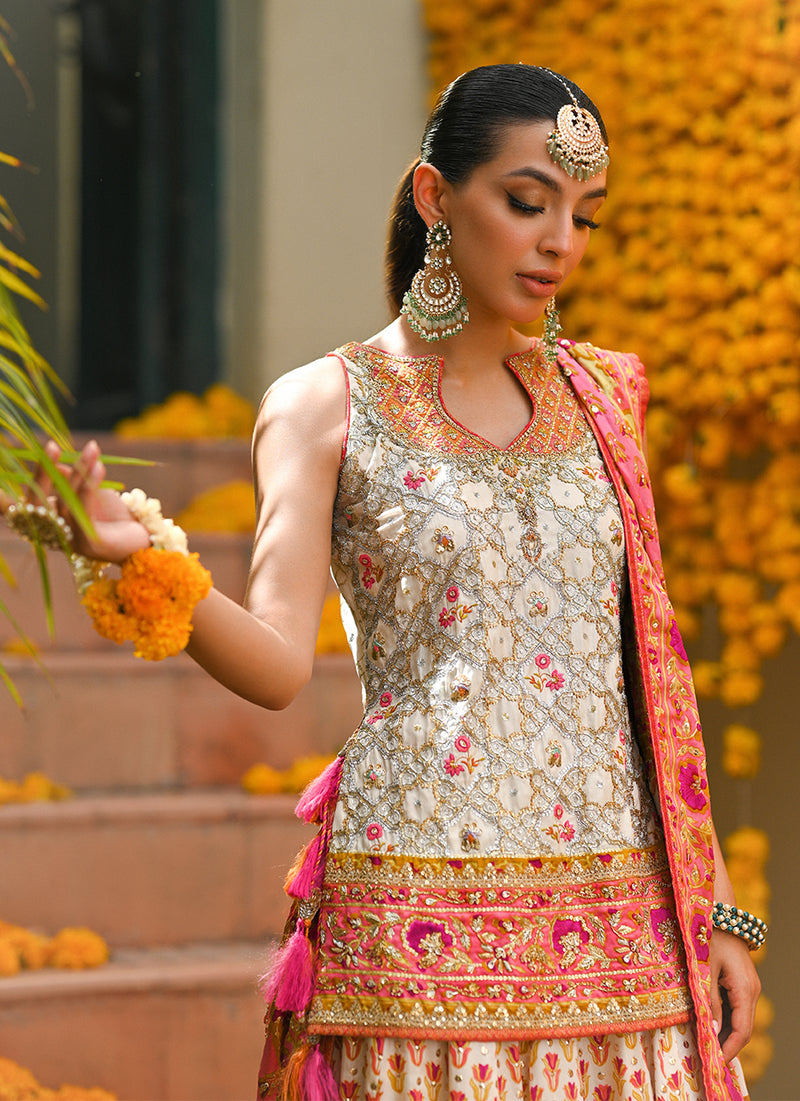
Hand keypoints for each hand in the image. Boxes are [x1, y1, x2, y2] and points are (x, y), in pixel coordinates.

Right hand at [37, 439, 149, 562]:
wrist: (144, 540)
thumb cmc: (116, 517)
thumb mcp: (91, 495)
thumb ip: (73, 483)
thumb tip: (57, 466)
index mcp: (52, 523)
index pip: (34, 497)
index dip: (38, 473)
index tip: (50, 447)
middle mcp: (56, 535)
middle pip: (40, 503)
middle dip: (44, 473)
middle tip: (52, 446)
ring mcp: (71, 541)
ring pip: (66, 503)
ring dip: (80, 472)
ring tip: (92, 451)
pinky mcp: (89, 544)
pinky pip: (83, 512)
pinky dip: (89, 487)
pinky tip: (98, 467)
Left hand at [709, 926, 760, 1061]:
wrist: (720, 913)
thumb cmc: (710, 937)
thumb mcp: (706, 969)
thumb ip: (709, 1000)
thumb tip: (713, 1030)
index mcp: (745, 990)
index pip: (742, 1031)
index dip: (729, 1049)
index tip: (715, 1062)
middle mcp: (752, 991)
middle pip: (743, 1028)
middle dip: (727, 1045)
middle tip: (707, 1058)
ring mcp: (749, 986)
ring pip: (740, 1018)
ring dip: (725, 1032)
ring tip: (705, 1044)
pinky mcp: (742, 982)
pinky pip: (736, 1007)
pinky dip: (725, 1019)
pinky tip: (710, 1024)